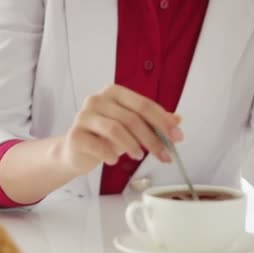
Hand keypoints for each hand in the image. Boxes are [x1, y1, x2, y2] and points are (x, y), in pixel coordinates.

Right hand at [59, 85, 181, 174]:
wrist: (76, 152)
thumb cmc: (105, 137)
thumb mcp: (132, 128)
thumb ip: (152, 122)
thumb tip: (178, 119)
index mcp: (114, 92)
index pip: (144, 104)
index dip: (163, 121)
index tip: (177, 137)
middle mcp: (97, 99)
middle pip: (132, 118)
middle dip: (152, 138)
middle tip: (164, 154)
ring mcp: (84, 116)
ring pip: (116, 129)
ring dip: (132, 146)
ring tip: (138, 157)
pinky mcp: (75, 134)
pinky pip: (98, 145)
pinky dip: (110, 155)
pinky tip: (114, 160)